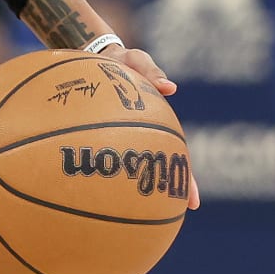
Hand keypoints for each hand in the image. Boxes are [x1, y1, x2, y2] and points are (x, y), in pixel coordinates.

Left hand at [101, 44, 200, 209]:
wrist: (93, 56)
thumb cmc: (122, 61)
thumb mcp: (138, 61)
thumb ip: (152, 73)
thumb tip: (170, 87)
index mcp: (158, 125)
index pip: (176, 158)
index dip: (186, 181)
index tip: (193, 203)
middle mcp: (139, 137)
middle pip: (154, 170)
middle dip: (162, 194)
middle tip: (167, 218)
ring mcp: (117, 136)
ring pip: (123, 167)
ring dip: (125, 190)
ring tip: (125, 214)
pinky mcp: (94, 132)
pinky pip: (94, 151)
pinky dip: (91, 170)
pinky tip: (81, 188)